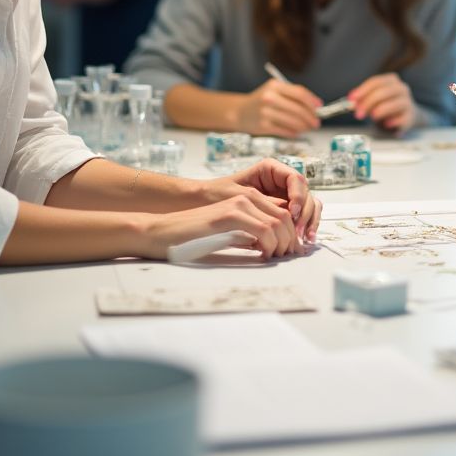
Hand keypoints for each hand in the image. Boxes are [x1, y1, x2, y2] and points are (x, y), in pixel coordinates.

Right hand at [141, 186, 301, 258]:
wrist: (163, 232)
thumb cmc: (194, 237)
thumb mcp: (229, 235)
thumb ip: (249, 236)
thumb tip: (272, 248)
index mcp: (247, 200)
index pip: (281, 213)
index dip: (291, 233)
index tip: (292, 251)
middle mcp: (246, 197)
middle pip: (284, 217)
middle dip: (291, 239)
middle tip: (288, 257)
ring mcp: (238, 203)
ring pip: (278, 222)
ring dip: (283, 243)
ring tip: (276, 258)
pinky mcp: (230, 214)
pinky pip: (263, 229)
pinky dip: (270, 244)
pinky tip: (264, 255)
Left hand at [211, 159, 322, 242]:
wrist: (205, 201)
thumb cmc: (218, 193)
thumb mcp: (239, 194)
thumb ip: (262, 201)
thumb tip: (283, 213)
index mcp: (272, 169)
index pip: (295, 179)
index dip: (298, 196)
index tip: (290, 212)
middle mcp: (282, 180)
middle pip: (306, 193)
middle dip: (305, 213)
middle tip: (298, 231)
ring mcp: (285, 194)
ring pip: (309, 205)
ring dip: (310, 221)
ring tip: (305, 238)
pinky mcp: (284, 209)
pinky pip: (301, 216)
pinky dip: (305, 227)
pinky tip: (304, 239)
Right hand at [237, 78, 320, 136]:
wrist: (239, 112)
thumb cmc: (261, 101)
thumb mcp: (274, 90)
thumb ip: (292, 95)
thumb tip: (315, 106)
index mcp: (275, 86)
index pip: (299, 93)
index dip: (312, 101)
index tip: (320, 107)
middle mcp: (269, 97)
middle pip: (298, 109)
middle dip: (311, 117)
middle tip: (316, 122)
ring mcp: (265, 112)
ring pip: (293, 121)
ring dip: (304, 126)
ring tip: (308, 127)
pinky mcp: (263, 126)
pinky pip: (285, 130)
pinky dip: (294, 132)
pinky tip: (297, 132)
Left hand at [349, 73, 415, 131]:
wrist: (408, 116)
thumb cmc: (388, 105)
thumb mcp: (375, 99)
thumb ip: (363, 98)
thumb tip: (351, 101)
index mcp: (391, 80)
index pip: (375, 82)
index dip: (362, 90)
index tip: (352, 99)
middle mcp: (401, 89)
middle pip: (384, 92)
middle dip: (368, 102)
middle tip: (358, 113)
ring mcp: (407, 102)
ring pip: (395, 103)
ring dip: (380, 110)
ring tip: (372, 117)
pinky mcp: (410, 117)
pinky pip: (402, 118)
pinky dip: (392, 121)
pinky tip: (386, 124)